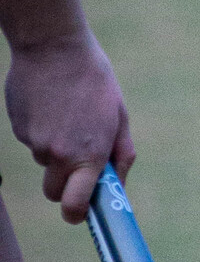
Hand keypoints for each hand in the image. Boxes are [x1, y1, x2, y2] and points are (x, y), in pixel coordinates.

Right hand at [5, 21, 133, 220]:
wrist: (54, 47)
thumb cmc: (95, 80)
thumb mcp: (119, 115)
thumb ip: (120, 154)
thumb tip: (118, 184)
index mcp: (89, 155)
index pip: (75, 205)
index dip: (77, 214)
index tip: (80, 213)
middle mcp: (59, 155)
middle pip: (54, 192)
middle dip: (65, 185)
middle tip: (77, 160)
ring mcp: (35, 142)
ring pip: (44, 161)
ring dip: (55, 149)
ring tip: (67, 114)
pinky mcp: (18, 128)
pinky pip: (32, 140)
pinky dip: (41, 130)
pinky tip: (50, 104)